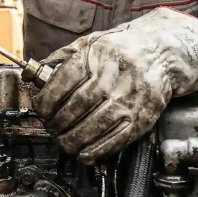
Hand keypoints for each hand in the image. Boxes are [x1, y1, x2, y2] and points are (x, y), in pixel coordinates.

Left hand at [33, 8, 197, 163]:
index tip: (40, 109)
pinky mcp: (142, 118)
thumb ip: (64, 57)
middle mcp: (115, 77)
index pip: (65, 81)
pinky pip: (117, 139)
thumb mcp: (92, 42)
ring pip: (95, 126)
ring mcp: (130, 99)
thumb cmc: (122, 49)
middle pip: (78, 106)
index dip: (47, 99)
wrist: (163, 54)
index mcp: (99, 56)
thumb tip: (35, 73)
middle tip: (50, 127)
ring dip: (73, 139)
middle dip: (58, 122)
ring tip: (63, 142)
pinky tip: (84, 153)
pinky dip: (97, 150)